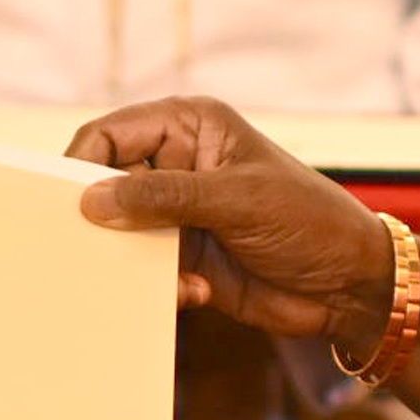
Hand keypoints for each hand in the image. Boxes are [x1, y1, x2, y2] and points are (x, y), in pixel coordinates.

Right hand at [63, 97, 410, 352]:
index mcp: (190, 126)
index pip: (111, 133)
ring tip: (166, 276)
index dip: (82, 163)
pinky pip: (143, 269)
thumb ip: (162, 197)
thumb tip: (91, 200)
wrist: (350, 286)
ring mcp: (179, 212)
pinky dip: (161, 285)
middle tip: (99, 248)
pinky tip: (199, 292)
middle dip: (104, 218)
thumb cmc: (308, 221)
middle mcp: (177, 164)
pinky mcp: (184, 256)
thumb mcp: (236, 201)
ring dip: (133, 259)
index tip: (70, 202)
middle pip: (106, 183)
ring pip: (120, 231)